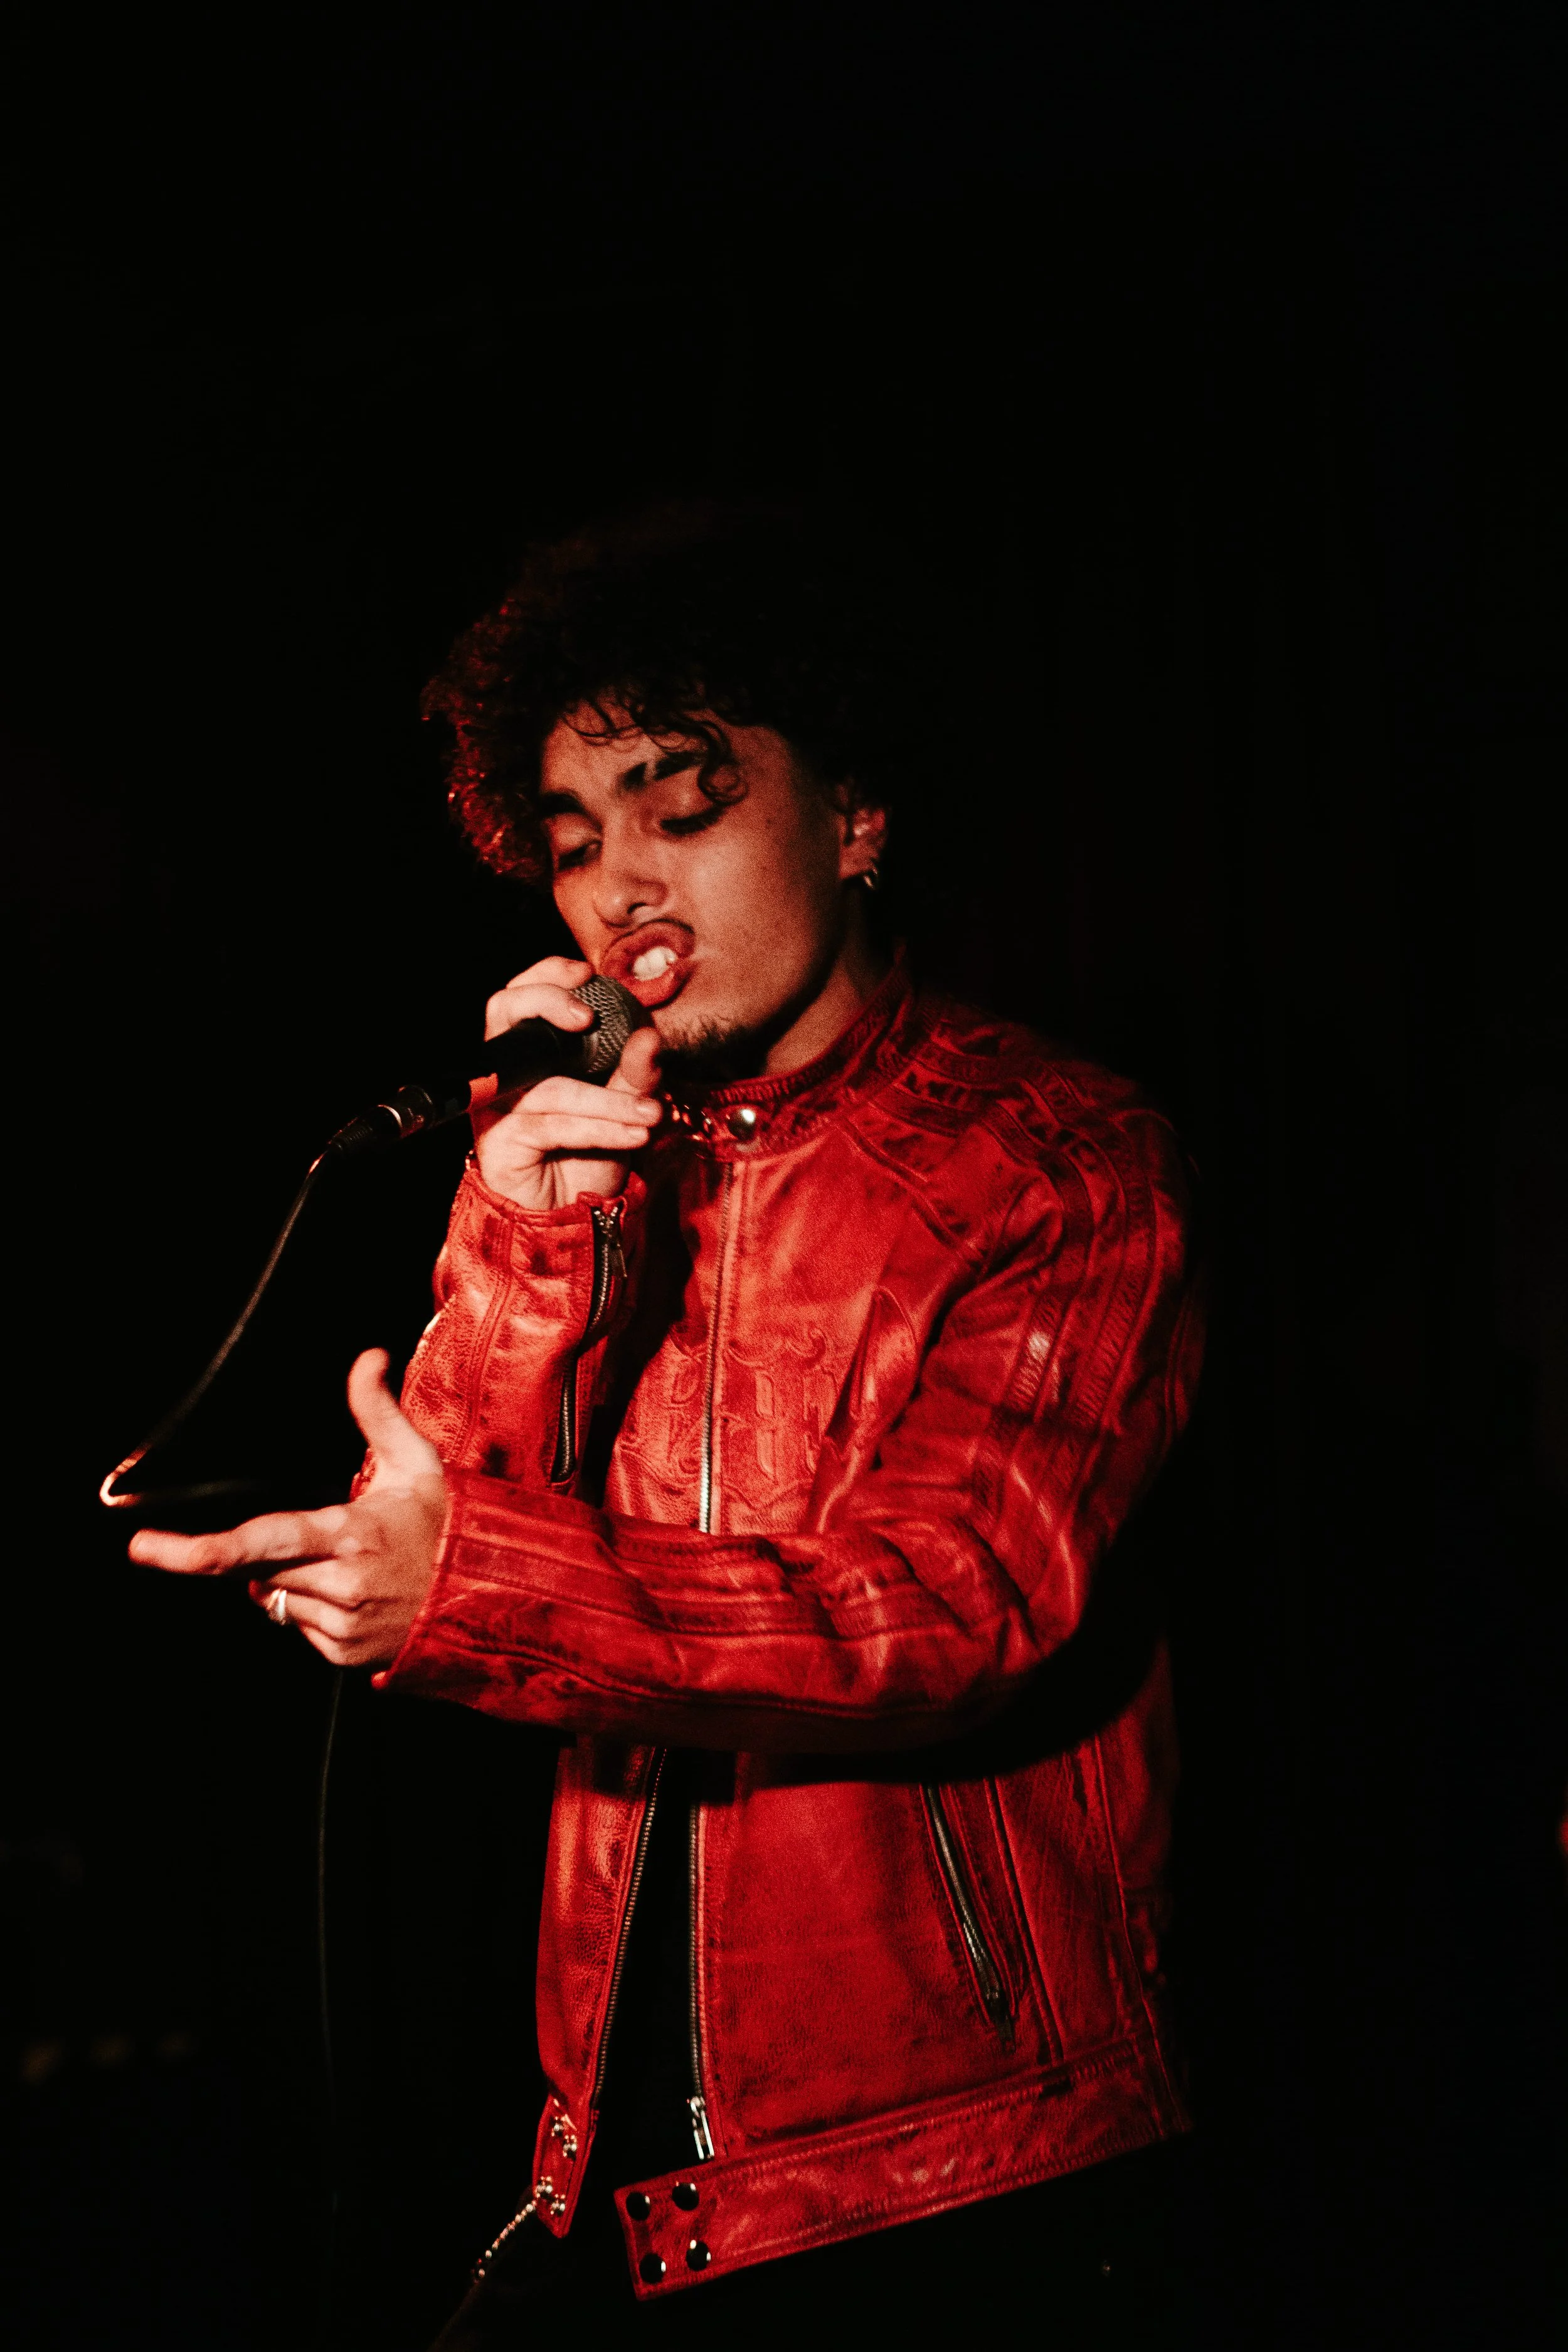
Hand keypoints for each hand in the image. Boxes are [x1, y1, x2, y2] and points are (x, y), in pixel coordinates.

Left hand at [128, 1350, 447, 1668]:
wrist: (490, 1591)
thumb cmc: (447, 1522)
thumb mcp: (416, 1460)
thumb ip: (378, 1410)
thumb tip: (367, 1358)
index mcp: (351, 1535)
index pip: (257, 1543)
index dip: (193, 1549)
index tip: (144, 1548)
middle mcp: (344, 1586)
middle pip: (259, 1571)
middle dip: (269, 1554)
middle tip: (318, 1539)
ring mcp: (345, 1626)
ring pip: (278, 1602)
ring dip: (294, 1582)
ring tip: (351, 1566)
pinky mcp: (348, 1655)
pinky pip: (301, 1629)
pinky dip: (313, 1610)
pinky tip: (356, 1594)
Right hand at [471, 955, 662, 1210]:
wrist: (570, 1216)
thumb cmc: (589, 1155)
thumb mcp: (623, 1108)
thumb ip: (635, 1073)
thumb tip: (650, 1036)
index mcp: (532, 1052)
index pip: (522, 995)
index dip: (547, 974)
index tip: (587, 972)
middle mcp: (507, 1072)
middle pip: (504, 1012)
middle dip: (546, 1002)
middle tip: (589, 1018)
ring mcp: (497, 1106)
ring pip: (550, 1086)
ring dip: (609, 1098)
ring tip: (652, 1112)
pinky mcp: (499, 1142)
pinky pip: (554, 1126)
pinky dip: (602, 1128)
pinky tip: (637, 1133)